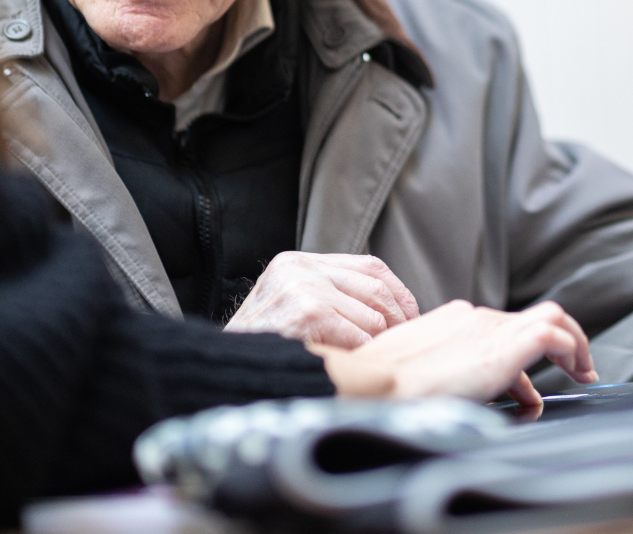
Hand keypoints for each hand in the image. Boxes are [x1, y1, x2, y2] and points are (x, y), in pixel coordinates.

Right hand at [224, 252, 418, 347]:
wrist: (222, 369)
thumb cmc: (258, 347)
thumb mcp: (288, 306)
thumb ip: (328, 296)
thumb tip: (386, 310)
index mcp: (297, 262)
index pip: (369, 266)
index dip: (397, 291)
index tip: (410, 314)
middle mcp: (300, 268)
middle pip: (376, 288)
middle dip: (398, 318)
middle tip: (403, 341)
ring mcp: (303, 289)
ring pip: (372, 316)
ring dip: (378, 342)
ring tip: (376, 357)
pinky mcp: (307, 313)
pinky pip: (359, 336)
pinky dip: (364, 354)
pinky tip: (357, 365)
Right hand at [310, 299, 597, 411]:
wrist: (373, 385)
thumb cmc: (387, 392)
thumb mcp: (422, 380)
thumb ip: (449, 381)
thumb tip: (469, 402)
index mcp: (454, 322)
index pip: (502, 327)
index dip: (526, 351)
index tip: (533, 381)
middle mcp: (476, 318)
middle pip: (530, 320)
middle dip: (560, 345)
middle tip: (576, 372)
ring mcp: (490, 326)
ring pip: (551, 317)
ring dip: (573, 345)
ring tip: (582, 372)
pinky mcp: (504, 344)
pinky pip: (554, 334)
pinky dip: (571, 350)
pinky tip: (575, 373)